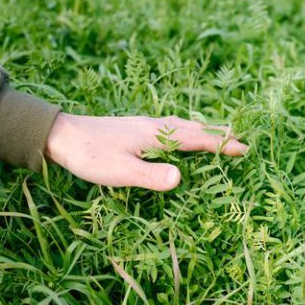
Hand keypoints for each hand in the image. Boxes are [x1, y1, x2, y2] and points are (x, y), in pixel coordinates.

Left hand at [45, 113, 247, 190]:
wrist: (60, 135)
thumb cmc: (89, 156)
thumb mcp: (119, 172)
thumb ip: (150, 176)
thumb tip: (181, 179)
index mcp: (156, 135)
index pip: (197, 140)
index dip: (221, 145)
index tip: (244, 149)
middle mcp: (154, 125)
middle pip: (194, 128)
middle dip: (218, 135)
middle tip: (240, 141)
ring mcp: (144, 124)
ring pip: (183, 125)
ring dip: (203, 130)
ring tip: (217, 134)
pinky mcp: (135, 128)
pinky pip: (171, 126)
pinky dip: (186, 130)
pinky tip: (179, 134)